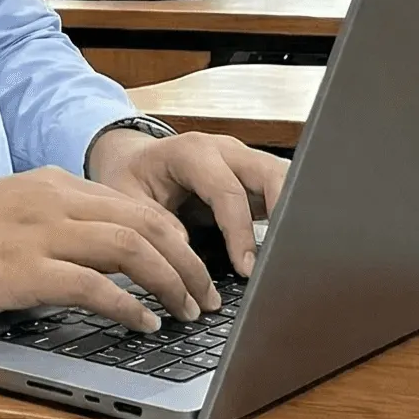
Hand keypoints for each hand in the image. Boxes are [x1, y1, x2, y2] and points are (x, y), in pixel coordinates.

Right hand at [0, 166, 218, 331]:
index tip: (192, 266)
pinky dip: (128, 306)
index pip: (138, 204)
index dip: (176, 237)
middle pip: (147, 222)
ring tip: (186, 310)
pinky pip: (94, 286)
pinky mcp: (23, 270)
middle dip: (187, 262)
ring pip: (131, 248)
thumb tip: (98, 249)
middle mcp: (55, 201)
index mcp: (55, 184)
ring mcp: (40, 233)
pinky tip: (142, 323)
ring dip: (169, 281)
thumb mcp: (12, 207)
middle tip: (206, 295)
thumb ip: (55, 218)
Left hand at [87, 130, 287, 278]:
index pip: (228, 192)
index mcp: (192, 151)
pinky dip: (288, 213)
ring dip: (292, 211)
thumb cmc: (131, 177)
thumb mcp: (127, 198)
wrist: (134, 159)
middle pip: (270, 173)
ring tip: (292, 251)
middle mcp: (225, 150)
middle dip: (284, 212)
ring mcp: (243, 159)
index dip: (240, 233)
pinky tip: (287, 243)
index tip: (247, 269)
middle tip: (285, 256)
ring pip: (284, 177)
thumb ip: (154, 220)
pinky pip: (280, 188)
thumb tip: (185, 247)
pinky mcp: (252, 175)